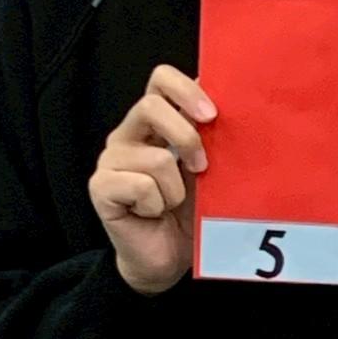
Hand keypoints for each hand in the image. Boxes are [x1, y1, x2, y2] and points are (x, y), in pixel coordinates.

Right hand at [88, 65, 215, 294]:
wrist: (168, 259)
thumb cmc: (190, 212)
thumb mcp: (210, 170)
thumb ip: (213, 137)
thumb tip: (237, 104)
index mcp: (156, 122)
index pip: (161, 80)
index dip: (186, 90)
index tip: (212, 115)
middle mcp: (129, 134)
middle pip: (150, 106)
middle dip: (187, 137)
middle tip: (202, 168)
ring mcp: (111, 159)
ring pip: (156, 159)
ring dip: (175, 190)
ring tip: (170, 204)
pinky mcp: (100, 186)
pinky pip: (141, 186)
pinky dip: (157, 205)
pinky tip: (151, 214)